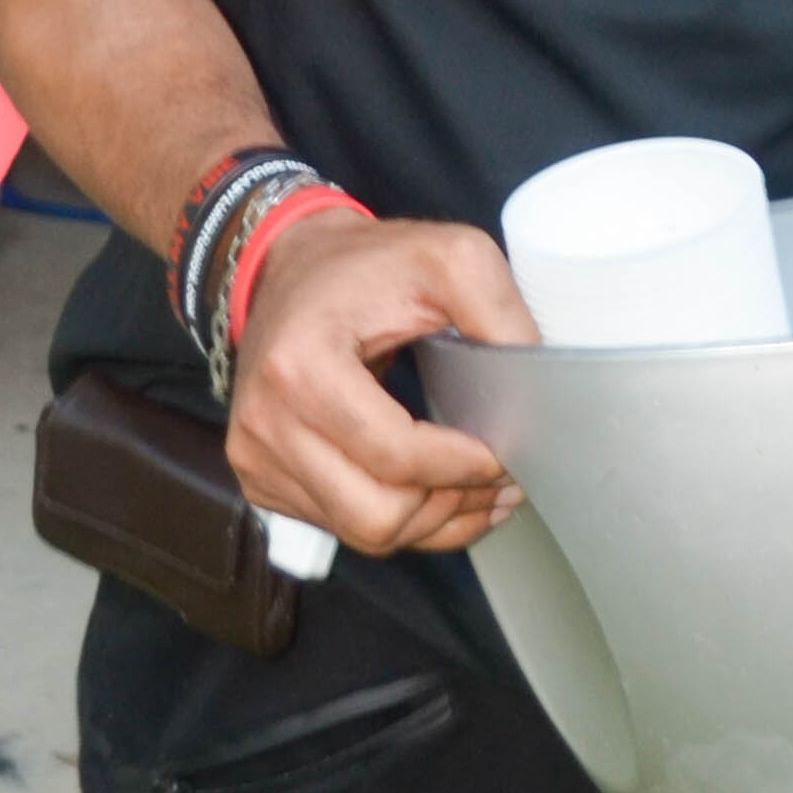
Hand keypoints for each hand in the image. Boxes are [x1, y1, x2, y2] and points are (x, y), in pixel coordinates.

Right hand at [225, 206, 539, 555]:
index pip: (396, 457)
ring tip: (474, 489)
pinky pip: (341, 528)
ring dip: (429, 521)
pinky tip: (432, 492)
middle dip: (449, 505)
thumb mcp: (450, 258)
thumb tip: (537, 389)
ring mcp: (255, 455)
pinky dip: (397, 520)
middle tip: (497, 480)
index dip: (464, 466)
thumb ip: (501, 315)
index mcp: (300, 368)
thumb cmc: (368, 264)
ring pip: (363, 534)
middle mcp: (264, 422)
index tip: (505, 451)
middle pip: (377, 516)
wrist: (291, 266)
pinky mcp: (260, 476)